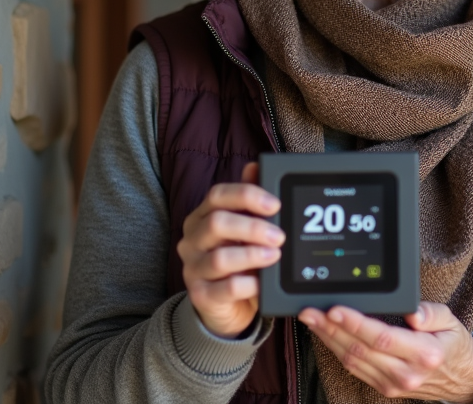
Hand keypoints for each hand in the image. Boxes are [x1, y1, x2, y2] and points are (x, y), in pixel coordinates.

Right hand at [177, 162, 283, 337]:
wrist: (227, 306)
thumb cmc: (239, 260)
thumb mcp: (246, 229)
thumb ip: (249, 200)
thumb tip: (256, 166)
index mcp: (203, 216)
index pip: (217, 195)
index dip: (246, 196)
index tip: (274, 204)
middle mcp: (193, 240)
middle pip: (217, 223)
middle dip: (253, 227)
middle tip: (279, 236)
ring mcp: (193, 268)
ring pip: (220, 258)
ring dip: (252, 255)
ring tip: (274, 256)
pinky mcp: (201, 296)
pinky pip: (226, 288)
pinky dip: (249, 285)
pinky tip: (262, 283)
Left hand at [298, 303, 472, 402]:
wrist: (461, 379)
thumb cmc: (452, 344)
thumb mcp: (451, 320)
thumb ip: (431, 313)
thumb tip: (412, 312)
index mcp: (424, 354)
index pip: (382, 338)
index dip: (356, 324)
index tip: (335, 310)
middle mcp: (406, 373)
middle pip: (360, 350)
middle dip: (331, 329)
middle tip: (311, 311)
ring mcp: (393, 384)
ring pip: (353, 361)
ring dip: (329, 339)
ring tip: (312, 320)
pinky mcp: (385, 388)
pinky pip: (356, 369)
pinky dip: (338, 350)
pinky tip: (327, 335)